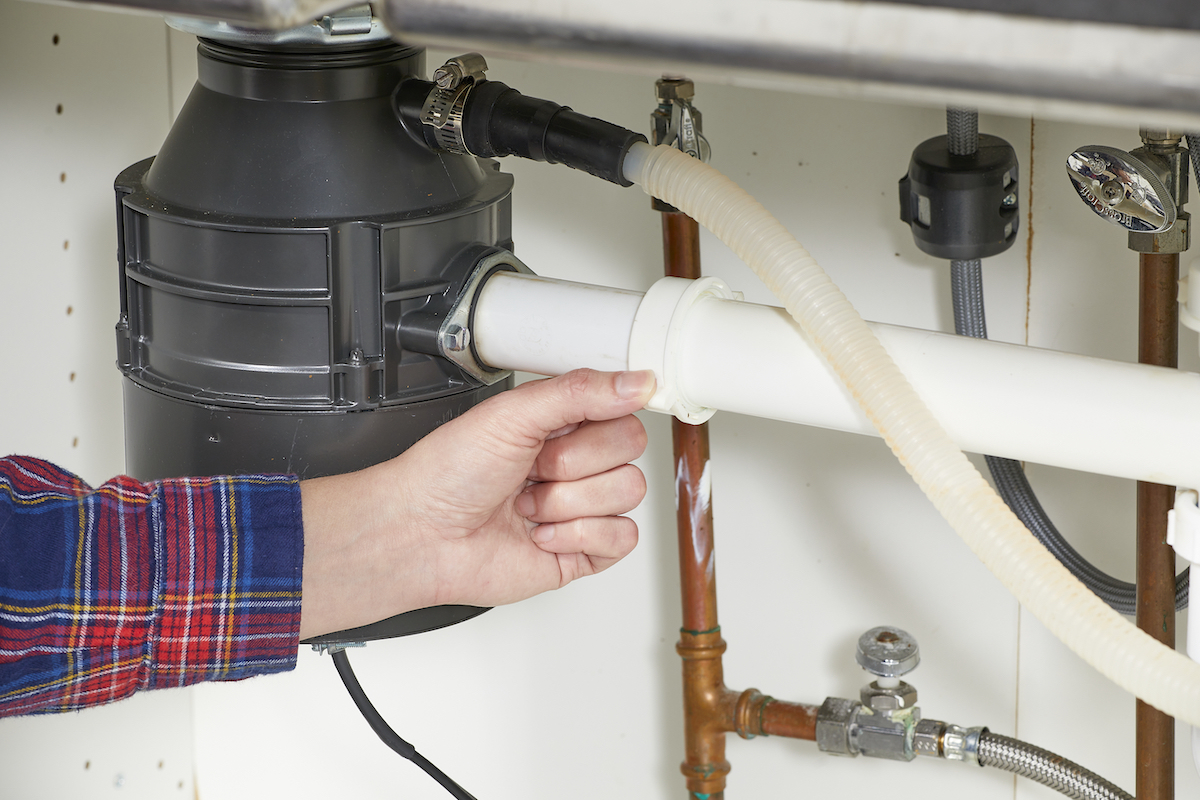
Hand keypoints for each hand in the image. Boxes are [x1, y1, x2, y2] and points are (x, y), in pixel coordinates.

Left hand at [298, 369, 654, 638]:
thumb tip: (638, 381)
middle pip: (630, 451)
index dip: (594, 423)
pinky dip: (578, 535)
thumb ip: (581, 391)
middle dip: (573, 463)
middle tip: (532, 469)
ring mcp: (582, 508)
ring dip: (568, 501)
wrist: (420, 534)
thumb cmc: (447, 473)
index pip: (623, 411)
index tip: (559, 431)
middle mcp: (576, 463)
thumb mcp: (513, 413)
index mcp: (562, 423)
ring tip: (528, 504)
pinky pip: (622, 538)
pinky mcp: (584, 551)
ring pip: (628, 493)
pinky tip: (541, 533)